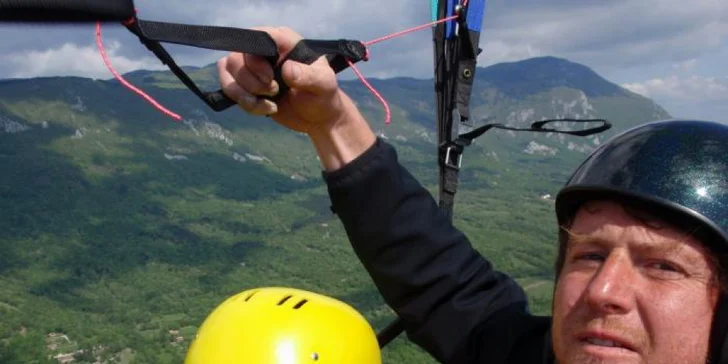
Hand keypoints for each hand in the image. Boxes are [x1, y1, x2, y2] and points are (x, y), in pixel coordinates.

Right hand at [217, 26, 347, 134]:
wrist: (317, 119)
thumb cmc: (323, 95)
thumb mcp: (323, 84)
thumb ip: (308, 76)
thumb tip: (287, 69)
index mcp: (283, 41)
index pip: (256, 36)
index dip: (255, 57)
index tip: (269, 77)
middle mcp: (264, 51)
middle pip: (236, 58)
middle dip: (252, 81)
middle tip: (275, 91)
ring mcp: (252, 69)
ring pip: (228, 73)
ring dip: (245, 94)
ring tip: (270, 104)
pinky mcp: (246, 86)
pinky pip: (229, 89)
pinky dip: (245, 103)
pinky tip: (265, 109)